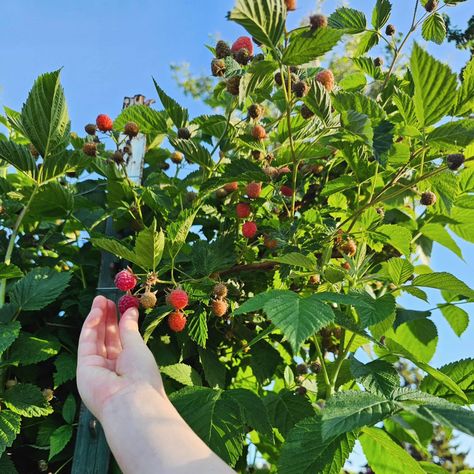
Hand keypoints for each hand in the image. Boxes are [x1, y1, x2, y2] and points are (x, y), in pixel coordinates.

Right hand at [77, 295, 163, 420]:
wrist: (131, 402)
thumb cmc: (142, 375)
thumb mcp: (138, 347)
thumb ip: (129, 329)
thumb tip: (131, 311)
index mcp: (128, 364)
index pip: (120, 339)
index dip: (118, 321)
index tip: (120, 304)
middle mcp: (111, 367)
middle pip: (105, 337)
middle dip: (106, 317)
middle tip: (106, 298)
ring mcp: (96, 368)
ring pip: (94, 338)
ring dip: (97, 318)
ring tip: (100, 300)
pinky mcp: (83, 368)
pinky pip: (86, 343)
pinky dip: (90, 326)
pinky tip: (97, 312)